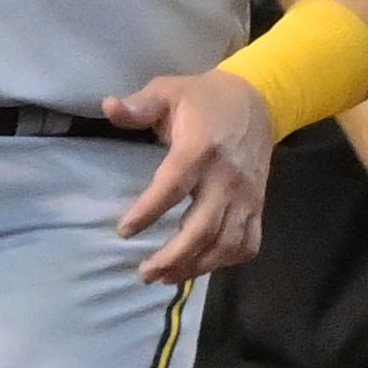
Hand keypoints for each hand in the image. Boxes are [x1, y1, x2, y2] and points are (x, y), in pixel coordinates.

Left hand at [105, 68, 274, 285]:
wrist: (259, 99)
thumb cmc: (205, 99)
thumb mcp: (168, 91)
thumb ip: (138, 105)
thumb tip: (108, 106)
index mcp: (200, 149)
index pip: (172, 187)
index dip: (148, 212)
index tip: (124, 231)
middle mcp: (226, 177)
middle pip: (202, 228)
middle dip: (173, 256)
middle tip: (145, 273)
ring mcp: (246, 195)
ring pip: (225, 242)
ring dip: (196, 266)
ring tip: (166, 276)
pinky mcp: (258, 205)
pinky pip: (248, 242)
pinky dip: (227, 261)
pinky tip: (202, 266)